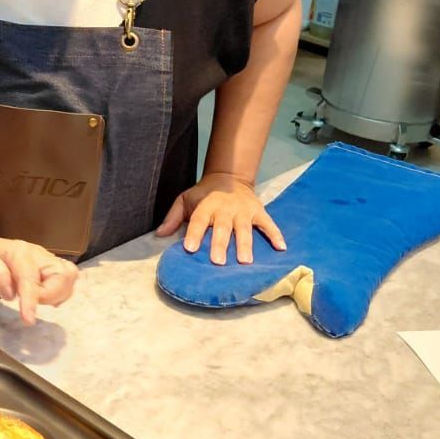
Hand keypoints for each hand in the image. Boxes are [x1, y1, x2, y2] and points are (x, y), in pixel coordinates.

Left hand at [0, 231, 77, 325]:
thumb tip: (11, 293)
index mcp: (20, 252)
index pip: (31, 277)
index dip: (32, 299)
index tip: (29, 320)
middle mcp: (39, 255)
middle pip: (64, 275)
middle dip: (51, 295)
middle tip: (28, 303)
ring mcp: (47, 262)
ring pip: (69, 279)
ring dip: (56, 296)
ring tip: (33, 300)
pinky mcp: (50, 271)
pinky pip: (65, 284)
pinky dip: (58, 295)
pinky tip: (41, 298)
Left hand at [156, 172, 286, 264]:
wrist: (228, 176)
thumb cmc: (204, 194)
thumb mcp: (185, 199)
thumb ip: (173, 217)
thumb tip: (158, 235)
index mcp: (206, 205)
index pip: (198, 220)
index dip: (194, 233)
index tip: (189, 248)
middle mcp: (225, 209)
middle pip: (222, 228)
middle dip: (220, 244)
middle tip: (218, 262)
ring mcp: (243, 211)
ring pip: (244, 229)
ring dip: (245, 245)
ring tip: (245, 261)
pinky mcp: (258, 212)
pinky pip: (268, 224)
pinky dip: (275, 234)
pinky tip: (281, 248)